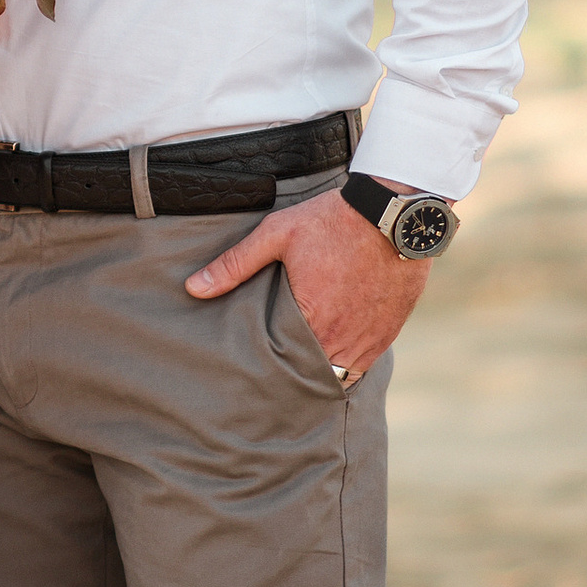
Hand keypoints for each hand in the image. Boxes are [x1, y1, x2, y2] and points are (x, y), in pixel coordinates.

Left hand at [184, 187, 427, 378]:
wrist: (392, 211)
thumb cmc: (331, 220)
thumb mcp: (277, 234)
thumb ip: (235, 264)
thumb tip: (194, 288)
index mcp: (310, 317)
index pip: (283, 364)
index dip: (271, 370)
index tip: (259, 369)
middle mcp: (341, 336)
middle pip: (312, 375)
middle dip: (296, 375)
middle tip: (279, 372)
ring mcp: (369, 338)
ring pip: (341, 375)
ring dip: (323, 371)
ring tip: (304, 365)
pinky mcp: (389, 331)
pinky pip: (366, 364)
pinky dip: (350, 364)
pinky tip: (335, 352)